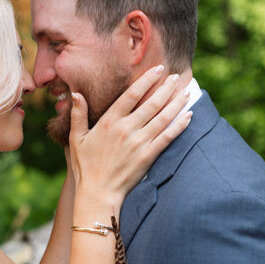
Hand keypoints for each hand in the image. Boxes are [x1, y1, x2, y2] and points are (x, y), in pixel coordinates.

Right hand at [69, 67, 190, 203]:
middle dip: (166, 88)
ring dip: (176, 103)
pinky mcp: (148, 157)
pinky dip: (179, 126)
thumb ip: (78, 114)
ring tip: (186, 91)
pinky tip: (189, 116)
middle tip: (177, 76)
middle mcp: (126, 129)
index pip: (131, 94)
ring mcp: (138, 143)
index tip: (158, 70)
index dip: (147, 80)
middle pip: (151, 103)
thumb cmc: (85, 167)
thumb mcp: (76, 138)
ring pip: (162, 117)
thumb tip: (75, 93)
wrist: (97, 194)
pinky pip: (167, 137)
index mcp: (109, 122)